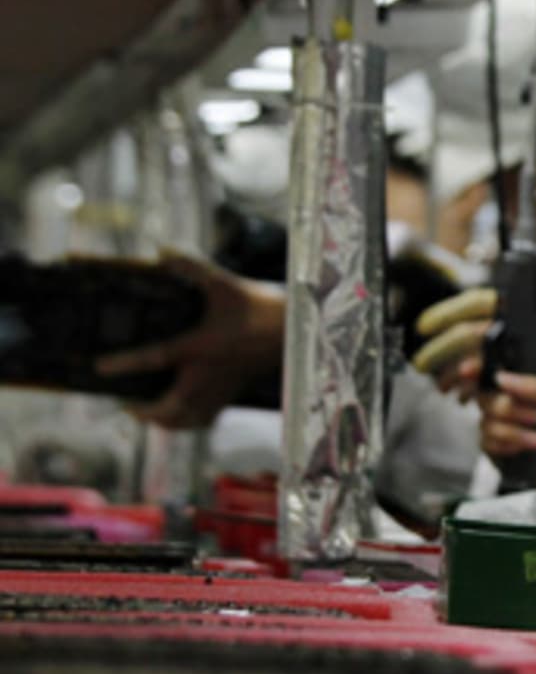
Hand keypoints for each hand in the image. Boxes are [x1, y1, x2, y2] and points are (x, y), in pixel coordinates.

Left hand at [94, 252, 285, 429]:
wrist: (296, 331)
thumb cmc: (259, 305)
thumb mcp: (224, 283)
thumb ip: (191, 267)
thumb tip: (162, 250)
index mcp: (199, 347)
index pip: (154, 358)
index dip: (123, 363)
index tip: (100, 367)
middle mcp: (206, 374)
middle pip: (168, 408)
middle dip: (143, 413)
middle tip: (127, 404)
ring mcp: (220, 387)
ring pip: (186, 420)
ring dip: (164, 423)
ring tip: (150, 414)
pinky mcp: (233, 391)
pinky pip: (206, 418)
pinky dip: (190, 423)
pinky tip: (183, 416)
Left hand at [413, 290, 535, 402]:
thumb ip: (518, 317)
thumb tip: (478, 316)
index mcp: (527, 307)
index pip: (476, 302)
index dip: (444, 313)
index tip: (424, 327)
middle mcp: (525, 327)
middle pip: (468, 333)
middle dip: (438, 351)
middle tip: (422, 364)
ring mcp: (527, 353)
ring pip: (475, 362)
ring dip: (453, 375)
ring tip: (445, 384)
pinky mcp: (532, 380)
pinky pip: (491, 388)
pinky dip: (476, 392)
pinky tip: (469, 396)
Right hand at [480, 372, 535, 517]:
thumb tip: (502, 378)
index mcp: (526, 387)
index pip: (495, 372)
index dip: (476, 369)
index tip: (468, 371)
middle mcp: (509, 404)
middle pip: (485, 397)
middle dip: (509, 409)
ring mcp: (501, 427)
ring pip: (485, 421)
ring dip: (513, 432)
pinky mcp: (496, 450)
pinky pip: (486, 442)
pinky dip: (507, 446)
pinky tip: (524, 451)